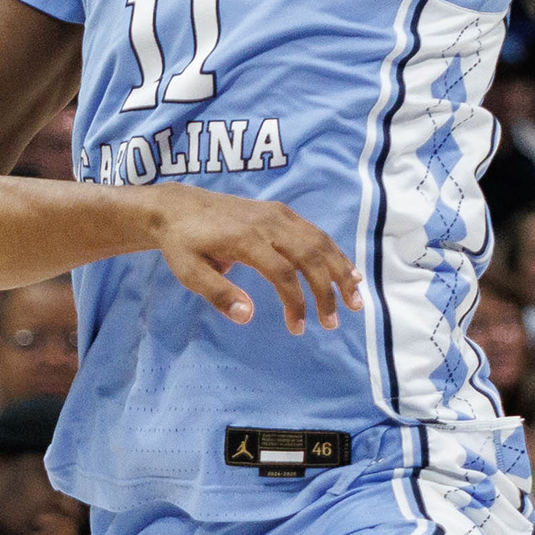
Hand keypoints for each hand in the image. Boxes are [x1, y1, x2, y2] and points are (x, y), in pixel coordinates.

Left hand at [150, 186, 361, 332]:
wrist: (179, 206)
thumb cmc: (183, 243)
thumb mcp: (188, 272)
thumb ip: (218, 294)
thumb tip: (248, 316)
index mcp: (245, 239)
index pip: (282, 273)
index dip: (295, 303)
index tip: (297, 328)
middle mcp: (268, 223)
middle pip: (309, 256)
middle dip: (327, 291)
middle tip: (333, 323)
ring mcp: (277, 215)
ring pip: (319, 242)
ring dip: (340, 271)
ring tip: (355, 299)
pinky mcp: (281, 212)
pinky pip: (314, 233)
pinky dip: (334, 253)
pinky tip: (348, 272)